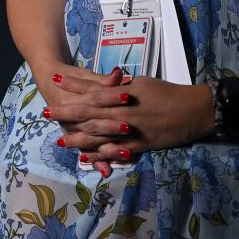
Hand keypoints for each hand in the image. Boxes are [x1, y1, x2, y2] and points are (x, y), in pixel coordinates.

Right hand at [35, 65, 132, 178]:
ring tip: (126, 153)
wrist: (49, 84)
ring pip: (90, 142)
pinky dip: (97, 161)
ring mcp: (73, 131)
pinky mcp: (78, 139)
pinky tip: (107, 170)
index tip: (127, 96)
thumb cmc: (72, 78)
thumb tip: (118, 74)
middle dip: (110, 127)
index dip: (111, 97)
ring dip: (108, 149)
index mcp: (71, 99)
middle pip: (92, 123)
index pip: (94, 98)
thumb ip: (103, 79)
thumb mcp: (85, 76)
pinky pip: (88, 153)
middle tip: (127, 128)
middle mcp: (70, 118)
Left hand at [54, 74, 211, 165]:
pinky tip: (86, 157)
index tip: (55, 80)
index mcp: (123, 95)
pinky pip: (114, 152)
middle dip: (65, 113)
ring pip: (97, 135)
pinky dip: (99, 155)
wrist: (193, 110)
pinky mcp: (138, 146)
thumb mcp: (143, 83)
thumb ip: (121, 87)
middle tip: (45, 113)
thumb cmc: (168, 92)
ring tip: (60, 140)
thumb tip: (106, 83)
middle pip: (88, 113)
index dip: (73, 86)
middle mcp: (122, 113)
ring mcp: (129, 132)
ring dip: (77, 138)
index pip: (92, 90)